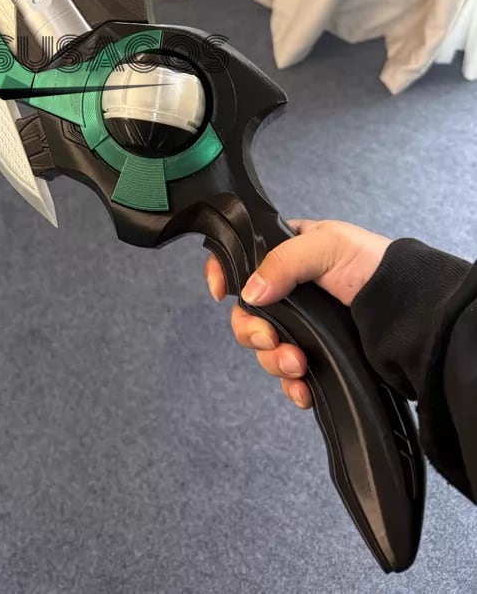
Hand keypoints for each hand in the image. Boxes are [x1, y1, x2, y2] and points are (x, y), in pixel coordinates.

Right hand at [205, 219, 390, 408]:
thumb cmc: (375, 267)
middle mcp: (290, 292)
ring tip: (298, 365)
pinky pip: (289, 377)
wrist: (413, 315)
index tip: (221, 294)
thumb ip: (282, 262)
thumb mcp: (327, 245)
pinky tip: (303, 389)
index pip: (242, 260)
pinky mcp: (318, 358)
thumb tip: (250, 292)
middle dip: (252, 331)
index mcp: (288, 255)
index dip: (224, 274)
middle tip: (270, 340)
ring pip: (265, 349)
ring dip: (274, 361)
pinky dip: (291, 386)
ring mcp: (303, 328)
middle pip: (247, 314)